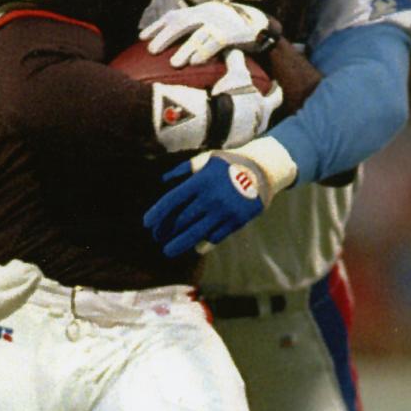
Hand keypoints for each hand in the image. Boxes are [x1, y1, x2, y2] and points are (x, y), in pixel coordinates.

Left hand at [140, 1, 279, 66]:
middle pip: (180, 23)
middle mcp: (206, 13)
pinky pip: (215, 42)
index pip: (173, 16)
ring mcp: (219, 22)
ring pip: (197, 35)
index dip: (156, 26)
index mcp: (199, 11)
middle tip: (151, 50)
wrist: (260, 26)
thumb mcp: (210, 24)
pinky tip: (195, 63)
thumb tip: (172, 41)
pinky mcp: (231, 33)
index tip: (141, 37)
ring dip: (184, 49)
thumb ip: (194, 30)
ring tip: (173, 63)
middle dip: (164, 36)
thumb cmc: (231, 29)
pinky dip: (204, 52)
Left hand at [144, 151, 268, 257]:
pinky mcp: (237, 221)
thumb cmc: (230, 163)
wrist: (263, 169)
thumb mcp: (207, 159)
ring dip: (180, 243)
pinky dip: (205, 242)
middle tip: (157, 238)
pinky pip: (216, 236)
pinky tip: (196, 246)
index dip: (157, 214)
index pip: (172, 201)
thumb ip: (184, 169)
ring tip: (168, 251)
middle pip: (182, 220)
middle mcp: (211, 197)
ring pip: (197, 233)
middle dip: (166, 231)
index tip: (147, 224)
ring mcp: (225, 211)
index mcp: (201, 181)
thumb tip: (163, 180)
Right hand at [151, 49, 282, 153]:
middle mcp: (260, 124)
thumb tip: (234, 46)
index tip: (275, 84)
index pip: (277, 97)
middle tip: (255, 101)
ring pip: (250, 126)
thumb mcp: (236, 74)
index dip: (276, 89)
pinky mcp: (231, 144)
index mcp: (265, 107)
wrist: (216, 121)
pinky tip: (225, 125)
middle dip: (261, 107)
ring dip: (246, 120)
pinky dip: (232, 129)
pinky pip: (234, 135)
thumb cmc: (232, 96)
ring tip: (238, 114)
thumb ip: (236, 59)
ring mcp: (246, 136)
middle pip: (265, 114)